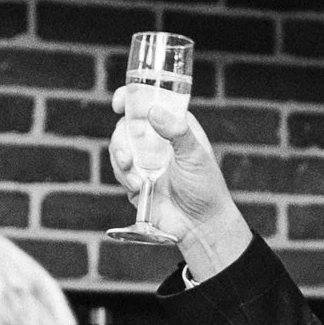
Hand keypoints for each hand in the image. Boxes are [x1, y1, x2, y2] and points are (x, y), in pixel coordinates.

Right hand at [106, 84, 252, 279]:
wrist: (199, 225)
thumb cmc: (205, 187)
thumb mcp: (195, 154)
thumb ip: (176, 131)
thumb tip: (152, 112)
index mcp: (174, 126)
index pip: (150, 103)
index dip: (132, 98)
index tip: (120, 102)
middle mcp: (157, 140)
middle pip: (127, 124)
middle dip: (121, 135)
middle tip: (126, 151)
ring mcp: (144, 160)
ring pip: (118, 146)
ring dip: (120, 157)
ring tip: (132, 173)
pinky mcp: (134, 180)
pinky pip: (119, 170)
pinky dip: (123, 175)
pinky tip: (138, 185)